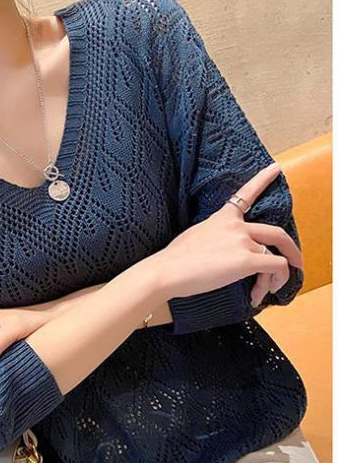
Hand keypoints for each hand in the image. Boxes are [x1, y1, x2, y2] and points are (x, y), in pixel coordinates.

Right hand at [151, 161, 303, 302]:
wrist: (166, 270)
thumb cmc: (172, 260)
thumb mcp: (193, 238)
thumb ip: (212, 239)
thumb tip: (219, 255)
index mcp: (221, 219)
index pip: (245, 195)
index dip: (262, 180)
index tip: (275, 169)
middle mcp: (236, 226)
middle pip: (275, 232)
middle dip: (290, 248)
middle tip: (296, 260)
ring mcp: (242, 242)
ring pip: (275, 256)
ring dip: (274, 276)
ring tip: (266, 291)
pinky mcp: (247, 261)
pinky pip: (276, 268)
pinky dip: (274, 281)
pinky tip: (260, 293)